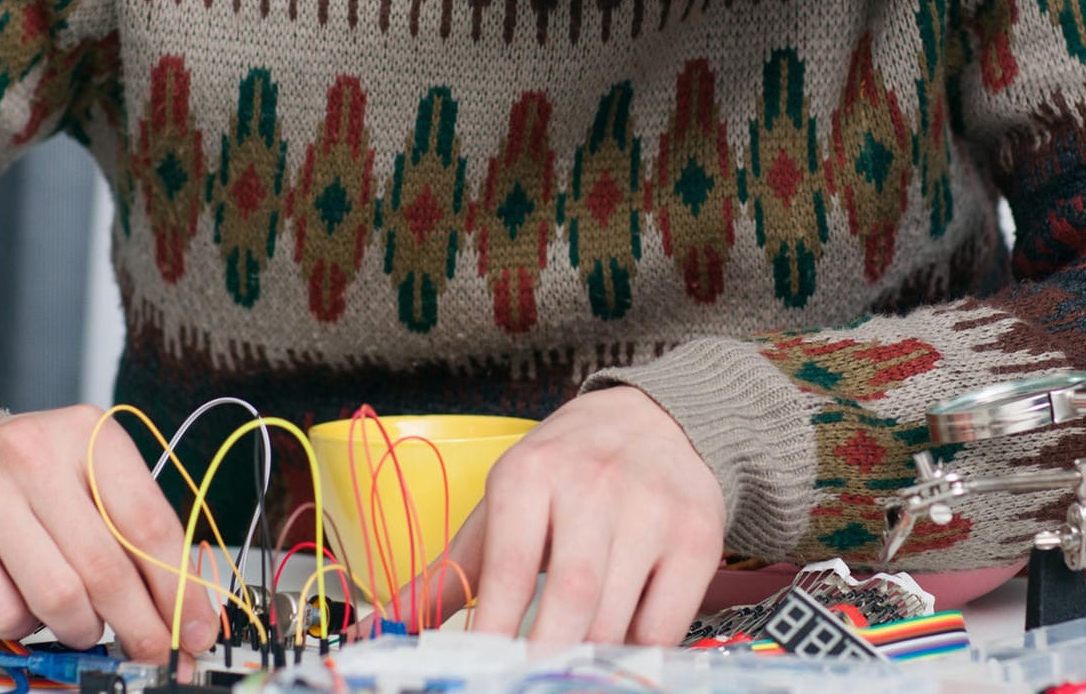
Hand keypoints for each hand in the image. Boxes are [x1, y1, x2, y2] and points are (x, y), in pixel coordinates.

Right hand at [0, 406, 218, 672]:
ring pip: (59, 597)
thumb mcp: (89, 477)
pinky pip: (4, 612)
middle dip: (139, 625)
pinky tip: (29, 608)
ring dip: (82, 629)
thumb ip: (134, 531)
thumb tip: (184, 607)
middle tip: (151, 651)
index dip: (178, 589)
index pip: (149, 525)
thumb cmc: (26, 478)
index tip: (194, 629)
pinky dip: (27, 628)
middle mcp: (36, 454)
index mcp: (90, 434)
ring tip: (85, 626)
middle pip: (107, 568)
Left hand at [409, 386, 726, 644]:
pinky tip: (616, 654)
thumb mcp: (504, 503)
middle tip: (528, 684)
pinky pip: (666, 622)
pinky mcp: (697, 535)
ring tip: (566, 672)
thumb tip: (388, 624)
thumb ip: (450, 571)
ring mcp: (651, 509)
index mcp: (531, 474)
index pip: (510, 568)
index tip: (481, 672)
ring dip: (589, 661)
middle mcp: (593, 484)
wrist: (658, 418)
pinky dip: (638, 653)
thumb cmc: (566, 470)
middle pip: (572, 597)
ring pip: (618, 616)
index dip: (494, 632)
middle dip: (546, 658)